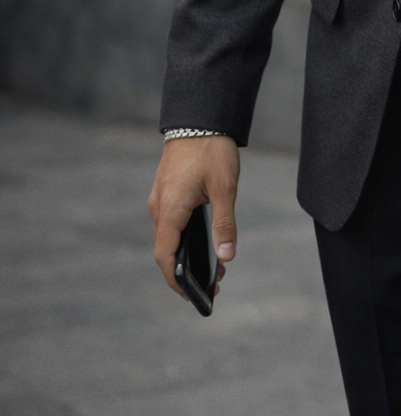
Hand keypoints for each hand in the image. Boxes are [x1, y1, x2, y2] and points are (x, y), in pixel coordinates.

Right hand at [148, 135, 239, 300]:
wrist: (200, 118)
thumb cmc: (212, 151)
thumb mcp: (224, 189)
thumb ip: (224, 224)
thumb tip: (226, 257)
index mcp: (170, 210)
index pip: (166, 257)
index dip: (177, 280)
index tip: (192, 296)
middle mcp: (159, 208)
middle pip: (165, 251)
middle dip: (186, 272)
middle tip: (213, 285)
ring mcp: (160, 199)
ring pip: (167, 237)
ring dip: (186, 255)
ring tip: (214, 266)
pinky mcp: (166, 192)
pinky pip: (170, 223)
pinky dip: (183, 238)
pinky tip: (204, 241)